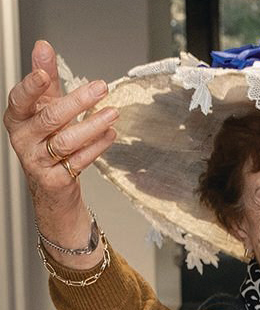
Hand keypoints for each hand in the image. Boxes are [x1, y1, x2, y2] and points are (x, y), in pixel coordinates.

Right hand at [3, 40, 118, 255]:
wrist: (51, 184)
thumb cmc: (47, 140)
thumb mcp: (44, 106)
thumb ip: (45, 77)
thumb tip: (42, 46)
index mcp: (18, 117)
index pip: (20, 99)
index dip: (32, 87)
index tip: (45, 74)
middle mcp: (23, 138)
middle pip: (50, 118)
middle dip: (77, 102)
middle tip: (101, 88)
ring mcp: (37, 160)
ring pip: (66, 141)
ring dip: (92, 125)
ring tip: (112, 112)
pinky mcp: (55, 179)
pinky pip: (78, 161)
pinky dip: (97, 147)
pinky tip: (110, 134)